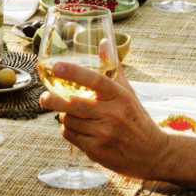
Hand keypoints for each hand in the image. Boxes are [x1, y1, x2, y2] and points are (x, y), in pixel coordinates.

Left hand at [40, 61, 167, 178]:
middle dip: (53, 100)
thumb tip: (102, 41)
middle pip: (74, 104)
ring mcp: (104, 134)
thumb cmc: (136, 118)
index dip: (74, 71)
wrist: (152, 153)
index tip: (56, 66)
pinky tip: (77, 128)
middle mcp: (112, 115)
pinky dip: (68, 130)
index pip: (95, 80)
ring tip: (70, 113)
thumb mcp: (128, 92)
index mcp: (120, 96)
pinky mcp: (97, 150)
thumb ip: (112, 68)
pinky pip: (70, 136)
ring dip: (64, 116)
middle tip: (43, 97)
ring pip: (69, 120)